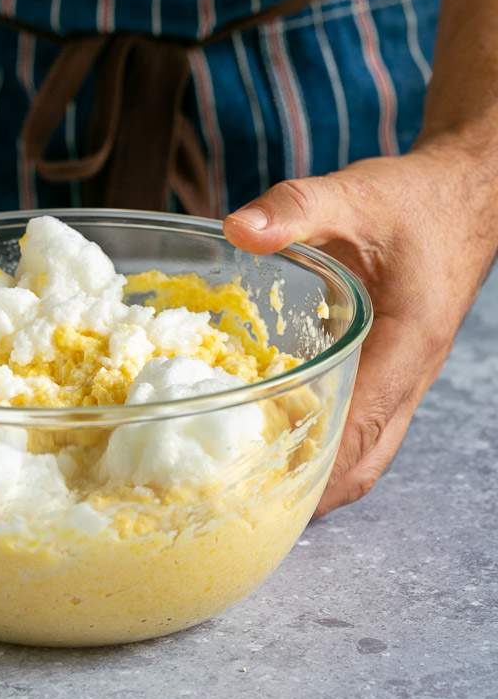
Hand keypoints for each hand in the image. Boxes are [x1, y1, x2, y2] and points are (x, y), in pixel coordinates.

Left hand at [223, 144, 496, 514]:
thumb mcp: (354, 194)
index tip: (260, 493)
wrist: (461, 196)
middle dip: (310, 491)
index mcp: (408, 341)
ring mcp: (404, 376)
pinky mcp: (392, 367)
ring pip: (367, 449)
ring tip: (252, 487)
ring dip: (318, 475)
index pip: (363, 425)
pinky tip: (279, 435)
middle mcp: (410, 372)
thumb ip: (296, 208)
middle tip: (240, 504)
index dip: (314, 466)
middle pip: (366, 459)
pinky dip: (326, 444)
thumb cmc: (414, 200)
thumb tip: (237, 230)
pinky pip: (363, 423)